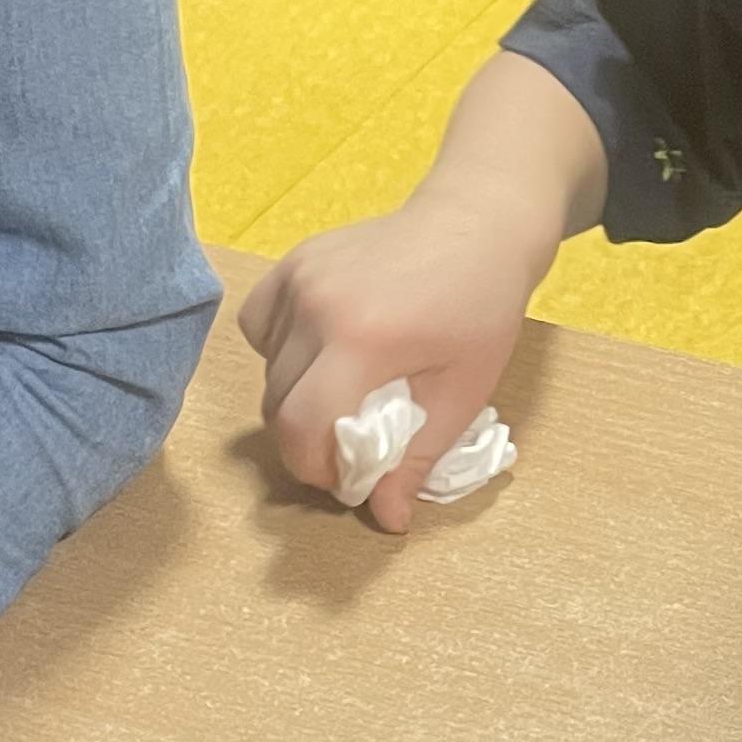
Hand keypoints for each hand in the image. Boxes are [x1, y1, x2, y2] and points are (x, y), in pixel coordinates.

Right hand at [239, 196, 540, 532]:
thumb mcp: (463, 392)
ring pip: (266, 370)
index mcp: (362, 339)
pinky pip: (260, 328)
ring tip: (345, 392)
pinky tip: (321, 352)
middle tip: (351, 442)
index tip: (349, 474)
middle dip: (307, 440)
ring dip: (296, 398)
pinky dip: (280, 353)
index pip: (301, 427)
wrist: (478, 224)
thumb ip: (416, 457)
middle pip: (277, 404)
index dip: (315, 467)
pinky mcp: (292, 262)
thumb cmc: (481, 308)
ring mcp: (298, 278)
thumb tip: (385, 518)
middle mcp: (317, 305)